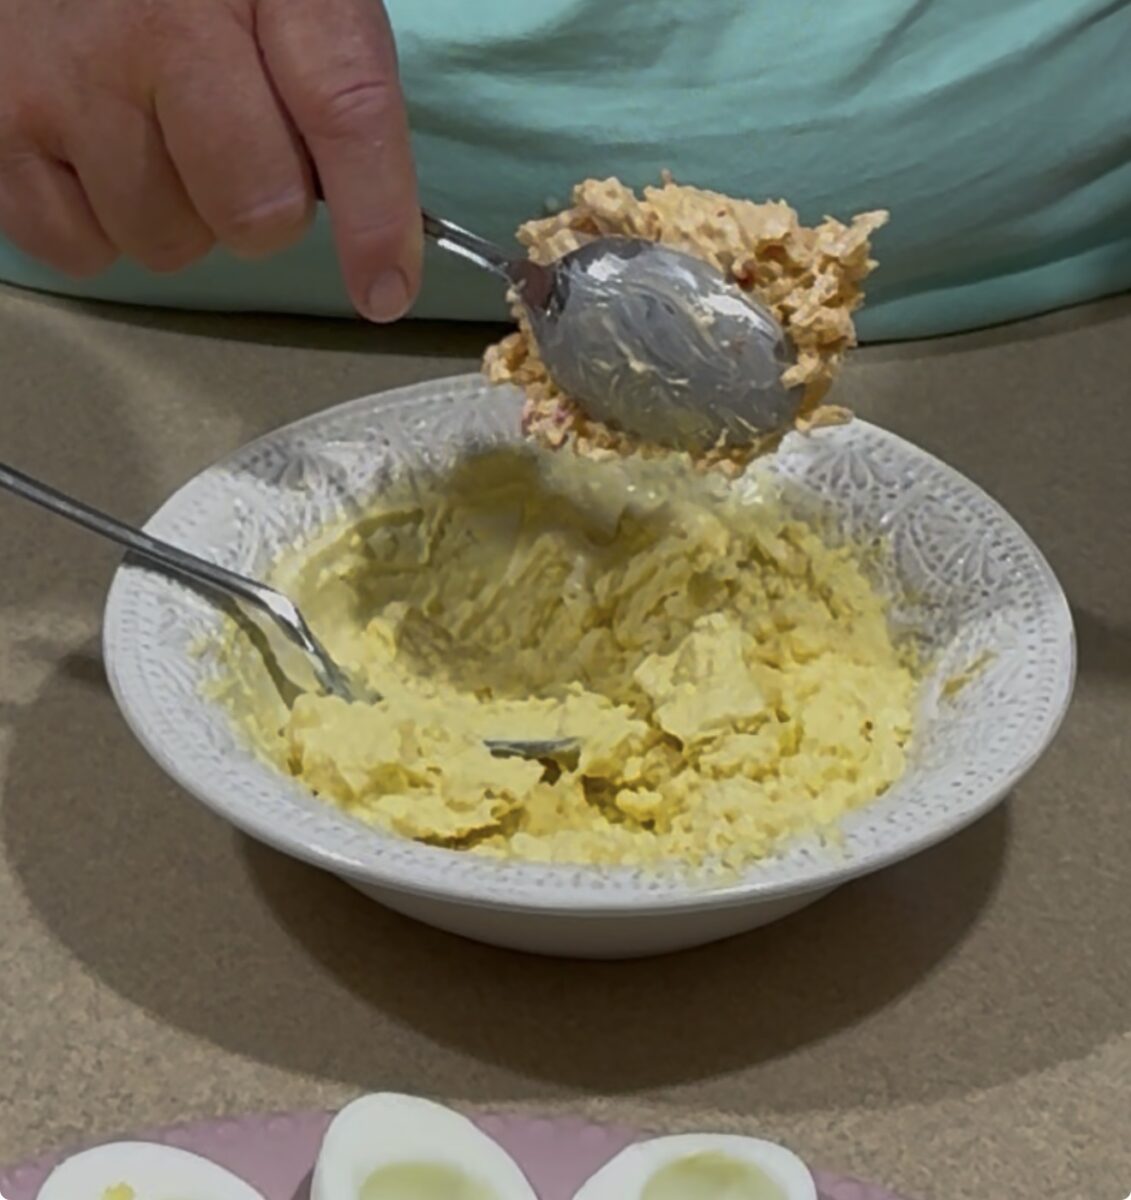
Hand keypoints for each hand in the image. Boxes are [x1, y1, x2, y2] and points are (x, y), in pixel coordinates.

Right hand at [0, 0, 419, 320]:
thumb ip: (334, 92)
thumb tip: (376, 237)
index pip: (346, 111)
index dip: (376, 219)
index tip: (385, 291)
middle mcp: (162, 24)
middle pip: (254, 210)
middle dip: (265, 211)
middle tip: (241, 157)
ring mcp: (69, 77)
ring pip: (165, 241)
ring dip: (176, 215)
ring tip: (153, 136)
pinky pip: (81, 249)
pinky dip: (99, 223)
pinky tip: (97, 153)